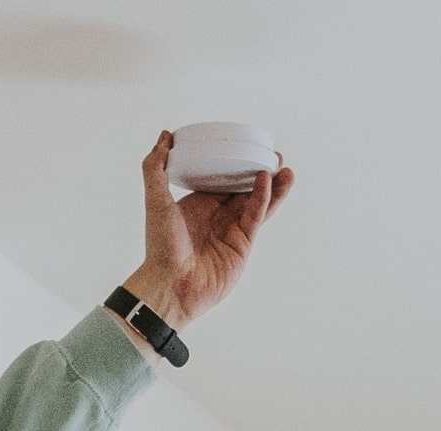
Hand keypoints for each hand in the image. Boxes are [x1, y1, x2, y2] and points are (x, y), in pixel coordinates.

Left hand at [124, 130, 294, 326]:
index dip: (236, 163)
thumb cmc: (160, 247)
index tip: (247, 146)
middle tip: (274, 155)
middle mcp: (217, 216)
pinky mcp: (243, 245)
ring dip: (272, 185)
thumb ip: (156, 167)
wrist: (170, 285)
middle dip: (260, 172)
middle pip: (244, 189)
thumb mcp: (155, 200)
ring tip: (284, 168)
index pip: (221, 178)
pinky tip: (267, 181)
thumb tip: (164, 135)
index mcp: (198, 205)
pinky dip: (262, 199)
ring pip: (257, 202)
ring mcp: (232, 230)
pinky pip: (255, 217)